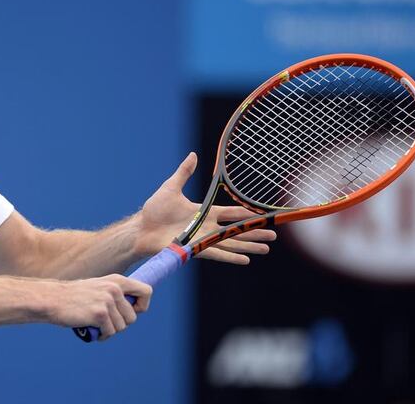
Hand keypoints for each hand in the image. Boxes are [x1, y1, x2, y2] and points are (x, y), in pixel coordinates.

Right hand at [49, 275, 151, 340]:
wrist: (52, 299)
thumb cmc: (73, 296)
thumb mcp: (98, 287)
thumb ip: (115, 294)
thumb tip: (133, 310)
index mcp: (117, 280)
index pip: (147, 291)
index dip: (142, 305)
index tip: (132, 311)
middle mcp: (115, 289)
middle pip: (132, 317)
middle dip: (120, 324)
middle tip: (105, 322)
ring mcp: (108, 301)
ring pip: (121, 327)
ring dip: (109, 330)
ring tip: (96, 325)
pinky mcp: (100, 314)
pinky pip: (110, 333)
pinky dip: (102, 335)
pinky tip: (92, 330)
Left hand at [135, 152, 275, 263]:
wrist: (141, 229)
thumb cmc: (154, 210)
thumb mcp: (171, 187)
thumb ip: (184, 172)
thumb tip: (193, 154)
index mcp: (203, 213)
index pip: (230, 213)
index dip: (246, 214)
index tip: (262, 215)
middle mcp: (206, 228)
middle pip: (236, 231)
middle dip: (255, 233)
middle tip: (273, 235)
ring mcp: (202, 240)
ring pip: (231, 243)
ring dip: (249, 246)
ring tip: (266, 249)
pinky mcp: (195, 250)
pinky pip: (217, 253)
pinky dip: (231, 256)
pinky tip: (246, 259)